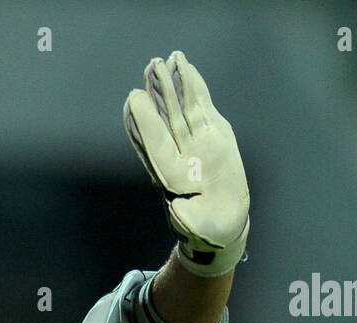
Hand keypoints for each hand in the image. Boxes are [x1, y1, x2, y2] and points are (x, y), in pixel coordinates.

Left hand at [123, 50, 249, 276]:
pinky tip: (186, 69)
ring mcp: (196, 142)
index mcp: (173, 175)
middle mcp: (181, 153)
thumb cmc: (207, 228)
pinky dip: (194, 88)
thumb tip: (178, 209)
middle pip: (166, 119)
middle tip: (149, 67)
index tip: (134, 98)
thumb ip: (190, 219)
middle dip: (157, 93)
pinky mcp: (213, 134)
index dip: (145, 122)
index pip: (156, 143)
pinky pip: (201, 106)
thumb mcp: (199, 228)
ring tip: (164, 60)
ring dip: (173, 85)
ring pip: (182, 108)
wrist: (221, 222)